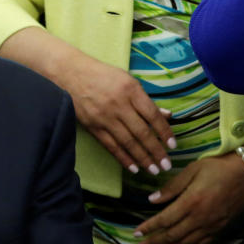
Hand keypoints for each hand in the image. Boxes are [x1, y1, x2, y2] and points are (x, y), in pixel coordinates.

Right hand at [58, 53, 174, 174]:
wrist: (70, 74)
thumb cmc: (102, 75)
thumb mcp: (127, 80)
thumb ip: (146, 99)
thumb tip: (167, 116)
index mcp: (130, 90)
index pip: (153, 115)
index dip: (165, 132)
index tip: (173, 146)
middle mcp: (118, 104)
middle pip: (142, 132)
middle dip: (156, 151)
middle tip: (167, 165)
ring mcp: (104, 117)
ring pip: (127, 142)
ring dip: (143, 159)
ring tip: (154, 170)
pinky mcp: (92, 126)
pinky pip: (110, 146)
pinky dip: (123, 158)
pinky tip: (133, 168)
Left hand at [136, 153, 243, 243]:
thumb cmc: (219, 168)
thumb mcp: (192, 170)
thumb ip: (172, 187)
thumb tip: (152, 199)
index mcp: (191, 202)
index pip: (165, 220)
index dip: (149, 228)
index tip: (136, 232)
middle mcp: (201, 218)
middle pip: (173, 236)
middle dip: (155, 241)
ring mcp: (212, 227)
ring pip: (187, 243)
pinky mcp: (222, 230)